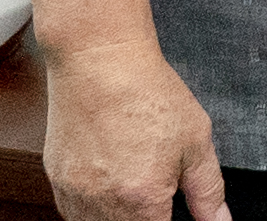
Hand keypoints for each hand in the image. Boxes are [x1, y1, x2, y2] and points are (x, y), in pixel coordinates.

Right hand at [40, 35, 226, 220]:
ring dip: (117, 215)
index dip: (167, 220)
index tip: (168, 208)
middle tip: (152, 185)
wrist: (100, 61)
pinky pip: (75, 213)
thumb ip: (208, 190)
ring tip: (131, 179)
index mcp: (142, 200)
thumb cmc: (147, 92)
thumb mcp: (195, 140)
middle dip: (144, 216)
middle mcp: (102, 206)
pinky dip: (94, 206)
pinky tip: (110, 179)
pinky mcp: (57, 183)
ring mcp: (75, 197)